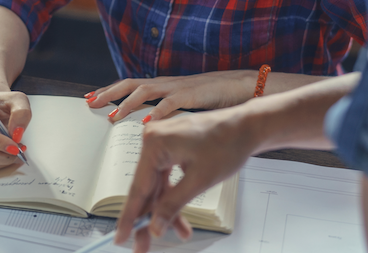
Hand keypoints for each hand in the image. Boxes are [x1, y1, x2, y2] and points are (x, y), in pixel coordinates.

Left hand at [86, 71, 255, 121]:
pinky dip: (158, 113)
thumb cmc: (215, 98)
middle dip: (109, 93)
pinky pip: (172, 103)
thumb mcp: (186, 105)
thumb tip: (150, 125)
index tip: (91, 98)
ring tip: (114, 116)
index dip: (110, 91)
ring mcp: (179, 88)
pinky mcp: (193, 95)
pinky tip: (147, 124)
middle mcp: (167, 84)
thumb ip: (168, 112)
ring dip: (128, 103)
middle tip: (91, 103)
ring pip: (146, 90)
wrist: (243, 87)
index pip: (130, 85)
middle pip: (131, 84)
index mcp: (164, 86)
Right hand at [115, 105, 259, 252]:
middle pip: (146, 188)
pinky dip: (173, 195)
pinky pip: (166, 176)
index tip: (121, 238)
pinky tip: (180, 216)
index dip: (129, 217)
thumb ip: (173, 205)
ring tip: (179, 232)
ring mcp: (161, 142)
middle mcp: (152, 140)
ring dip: (166, 210)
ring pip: (157, 185)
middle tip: (143, 246)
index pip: (138, 188)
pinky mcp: (170, 146)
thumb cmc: (227, 144)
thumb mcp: (199, 181)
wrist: (246, 126)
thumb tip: (155, 226)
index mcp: (154, 143)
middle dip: (149, 218)